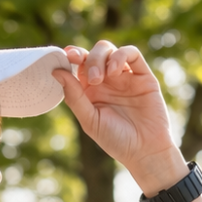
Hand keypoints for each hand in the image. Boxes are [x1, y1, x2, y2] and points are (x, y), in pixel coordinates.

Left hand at [52, 41, 187, 193]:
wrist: (145, 150)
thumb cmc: (116, 140)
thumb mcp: (90, 120)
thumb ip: (74, 96)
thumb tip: (56, 71)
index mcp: (90, 91)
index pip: (78, 65)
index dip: (71, 56)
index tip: (66, 56)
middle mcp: (106, 81)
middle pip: (93, 54)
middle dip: (88, 60)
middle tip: (91, 79)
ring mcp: (124, 76)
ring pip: (109, 50)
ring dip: (101, 58)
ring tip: (101, 77)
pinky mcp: (142, 75)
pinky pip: (132, 54)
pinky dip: (120, 55)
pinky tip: (115, 71)